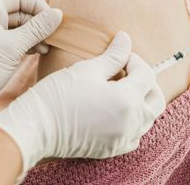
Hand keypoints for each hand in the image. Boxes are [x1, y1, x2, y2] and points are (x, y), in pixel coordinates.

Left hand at [0, 0, 62, 153]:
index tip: (52, 20)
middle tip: (53, 37)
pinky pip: (14, 39)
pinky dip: (26, 44)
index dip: (37, 5)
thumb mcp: (14, 47)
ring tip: (47, 48)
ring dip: (34, 35)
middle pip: (20, 11)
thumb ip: (37, 29)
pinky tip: (39, 52)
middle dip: (38, 23)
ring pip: (18, 26)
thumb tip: (57, 14)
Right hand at [0, 32, 165, 179]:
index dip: (134, 59)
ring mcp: (122, 139)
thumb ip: (112, 56)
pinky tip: (115, 110)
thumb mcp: (86, 70)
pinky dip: (132, 120)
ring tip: (120, 88)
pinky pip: (134, 134)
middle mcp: (131, 123)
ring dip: (140, 100)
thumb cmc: (57, 96)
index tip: (119, 53)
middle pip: (155, 99)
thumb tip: (125, 39)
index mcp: (126, 100)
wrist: (35, 128)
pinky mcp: (111, 149)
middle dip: (145, 81)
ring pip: (147, 118)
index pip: (146, 75)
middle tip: (126, 70)